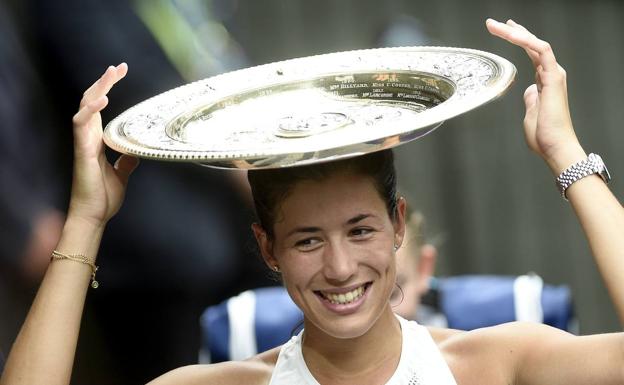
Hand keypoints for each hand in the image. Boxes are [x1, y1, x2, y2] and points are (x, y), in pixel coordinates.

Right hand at [68, 63, 138, 226]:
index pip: (99, 107)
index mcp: (96, 140)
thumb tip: (135, 153)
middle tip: (119, 67)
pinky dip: (90, 111)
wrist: (94, 216)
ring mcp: (83, 143)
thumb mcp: (121, 175)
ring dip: (98, 89)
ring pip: (85, 107)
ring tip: (111, 74)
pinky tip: (102, 100)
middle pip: (92, 101)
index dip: (107, 88)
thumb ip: (126, 161)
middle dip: (104, 82)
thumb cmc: (103, 197)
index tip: (121, 72)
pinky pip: (81, 126)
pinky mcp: (82, 151)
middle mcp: (88, 137)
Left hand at [486, 19, 585, 172]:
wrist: (554, 146)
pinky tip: (514, 34)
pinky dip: (527, 41)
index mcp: (545, 80)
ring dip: (515, 33)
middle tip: (494, 23)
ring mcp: (553, 74)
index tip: (506, 29)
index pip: (531, 52)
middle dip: (513, 31)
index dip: (519, 39)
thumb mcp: (531, 112)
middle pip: (531, 45)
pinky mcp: (553, 77)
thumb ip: (530, 99)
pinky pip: (542, 51)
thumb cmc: (544, 135)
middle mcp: (551, 73)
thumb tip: (528, 91)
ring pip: (535, 44)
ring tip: (497, 25)